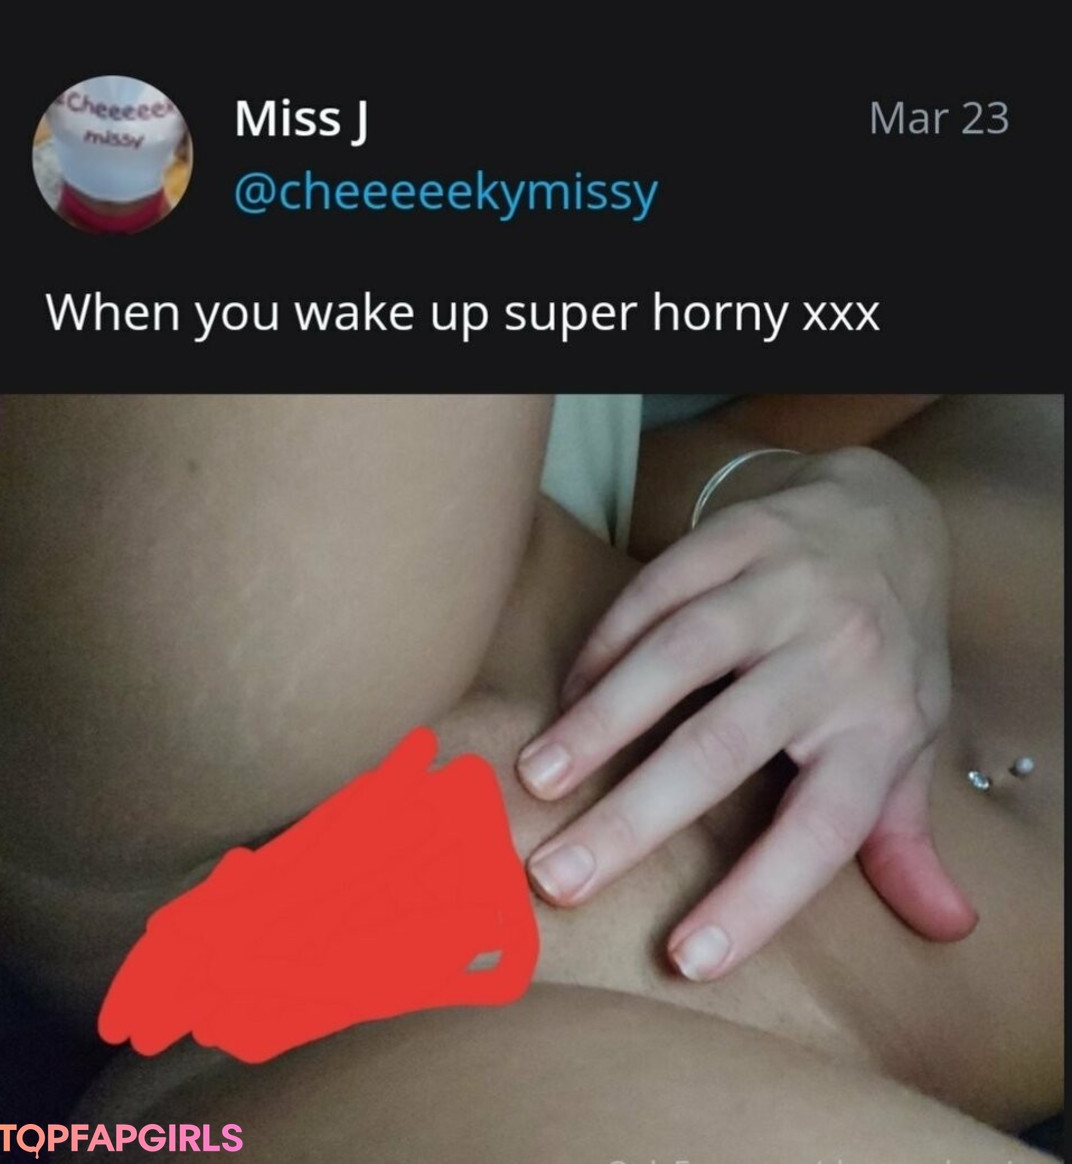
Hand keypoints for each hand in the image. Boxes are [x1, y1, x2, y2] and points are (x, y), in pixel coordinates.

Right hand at [517, 447, 976, 979]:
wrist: (889, 516)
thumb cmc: (892, 649)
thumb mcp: (915, 738)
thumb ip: (906, 833)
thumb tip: (949, 930)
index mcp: (880, 727)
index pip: (825, 829)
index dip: (759, 896)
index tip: (686, 956)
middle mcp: (834, 659)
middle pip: (726, 745)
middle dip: (636, 817)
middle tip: (558, 876)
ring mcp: (782, 590)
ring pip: (680, 657)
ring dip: (601, 720)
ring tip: (538, 778)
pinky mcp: (737, 537)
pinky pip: (658, 591)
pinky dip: (606, 644)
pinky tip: (568, 695)